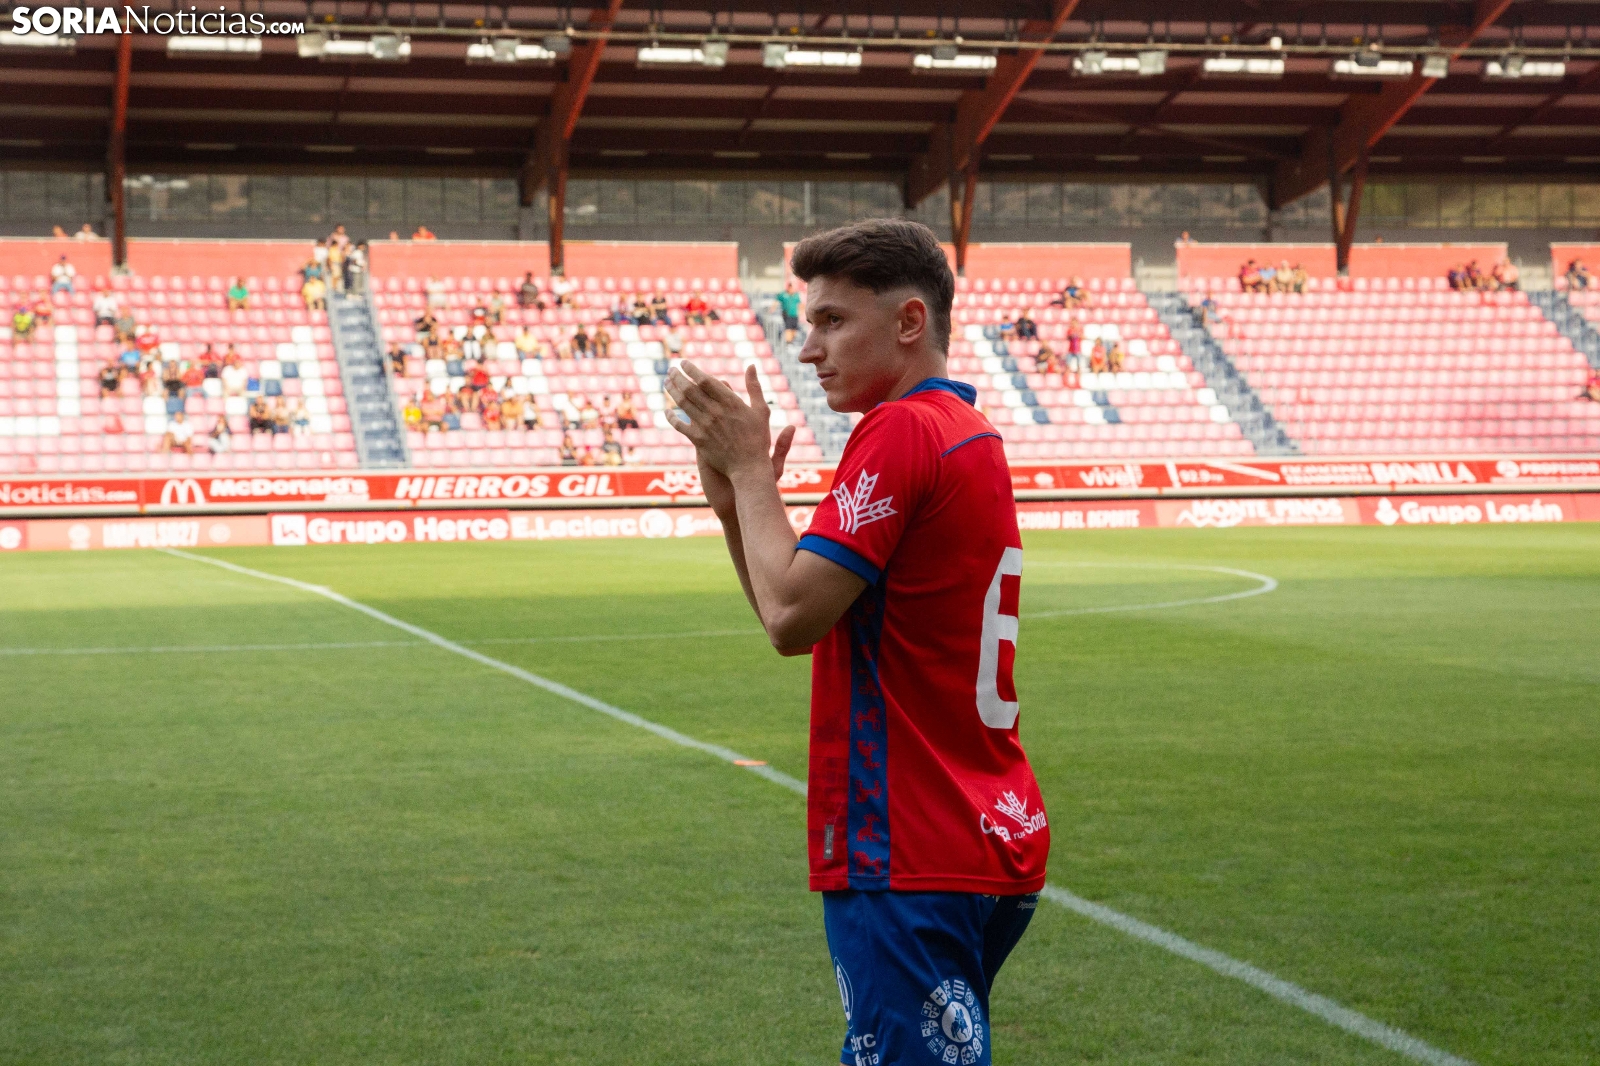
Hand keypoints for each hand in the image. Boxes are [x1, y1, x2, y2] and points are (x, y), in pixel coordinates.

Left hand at [668, 362, 795, 480]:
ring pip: (683, 404)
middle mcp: (716, 411)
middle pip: (690, 389)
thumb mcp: (761, 410)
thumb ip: (754, 387)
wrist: (749, 467)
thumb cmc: (757, 438)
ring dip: (672, 391)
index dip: (692, 370)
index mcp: (731, 402)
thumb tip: (751, 366)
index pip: (705, 380)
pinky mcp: (698, 440)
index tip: (683, 363)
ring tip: (667, 383)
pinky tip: (667, 411)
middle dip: (678, 377)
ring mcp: (705, 426)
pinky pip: (680, 425)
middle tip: (671, 370)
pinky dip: (671, 417)